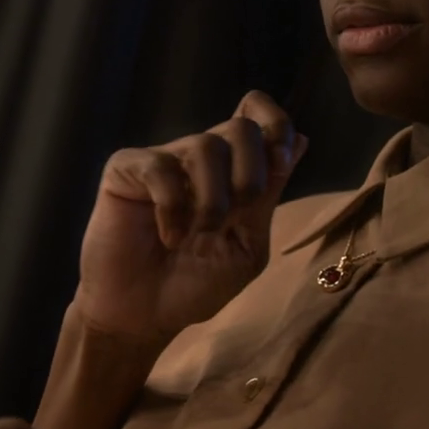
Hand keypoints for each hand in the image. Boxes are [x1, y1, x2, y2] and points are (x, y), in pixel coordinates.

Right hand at [76, 91, 306, 343]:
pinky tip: (167, 235)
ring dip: (213, 201)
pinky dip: (172, 208)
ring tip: (198, 235)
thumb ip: (269, 195)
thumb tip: (302, 139)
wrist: (143, 315)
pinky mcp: (126, 169)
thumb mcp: (248, 246)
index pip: (258, 113)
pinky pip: (161, 167)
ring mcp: (163, 159)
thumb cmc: (195, 284)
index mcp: (233, 169)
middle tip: (234, 218)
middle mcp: (199, 156)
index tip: (282, 163)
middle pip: (242, 128)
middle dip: (250, 177)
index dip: (277, 126)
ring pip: (206, 146)